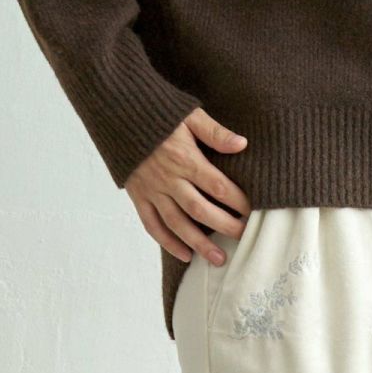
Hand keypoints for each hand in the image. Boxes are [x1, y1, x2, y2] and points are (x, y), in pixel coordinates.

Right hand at [125, 108, 251, 265]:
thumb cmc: (159, 113)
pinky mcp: (138, 196)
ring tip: (219, 260)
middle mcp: (168, 178)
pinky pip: (152, 225)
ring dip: (199, 244)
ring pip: (177, 223)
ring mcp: (152, 190)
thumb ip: (215, 132)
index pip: (217, 185)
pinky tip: (185, 255)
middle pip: (200, 210)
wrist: (118, 112)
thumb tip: (242, 144)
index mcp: (184, 158)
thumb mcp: (189, 114)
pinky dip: (168, 242)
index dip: (238, 201)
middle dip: (224, 227)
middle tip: (244, 238)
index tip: (253, 212)